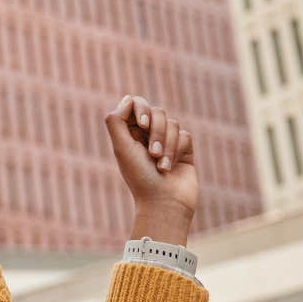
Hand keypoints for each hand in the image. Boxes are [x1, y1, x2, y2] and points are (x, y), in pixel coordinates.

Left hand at [104, 94, 197, 218]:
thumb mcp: (121, 149)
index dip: (141, 109)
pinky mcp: (184, 149)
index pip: (136, 104)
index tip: (142, 125)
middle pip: (157, 111)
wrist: (163, 203)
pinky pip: (184, 134)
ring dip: (166, 145)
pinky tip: (171, 167)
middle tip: (151, 154)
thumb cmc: (140, 177)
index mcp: (130, 133)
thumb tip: (128, 98)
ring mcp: (167, 140)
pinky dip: (176, 150)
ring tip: (160, 166)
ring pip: (172, 123)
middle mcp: (148, 135)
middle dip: (156, 132)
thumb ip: (117, 121)